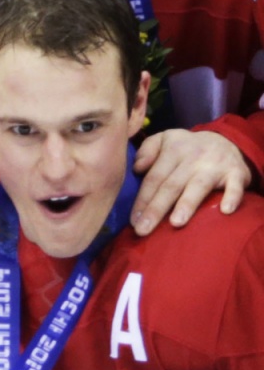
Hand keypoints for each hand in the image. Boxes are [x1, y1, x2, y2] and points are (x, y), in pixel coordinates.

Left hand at [131, 129, 250, 234]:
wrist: (226, 140)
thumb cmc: (187, 149)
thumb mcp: (166, 140)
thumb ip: (147, 150)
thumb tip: (137, 167)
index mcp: (173, 150)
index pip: (154, 178)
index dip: (142, 199)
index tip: (133, 221)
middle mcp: (193, 157)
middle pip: (171, 185)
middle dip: (156, 208)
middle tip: (143, 230)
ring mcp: (215, 165)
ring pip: (198, 187)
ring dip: (187, 204)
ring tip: (176, 223)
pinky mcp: (236, 173)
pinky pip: (234, 186)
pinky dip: (232, 197)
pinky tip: (226, 210)